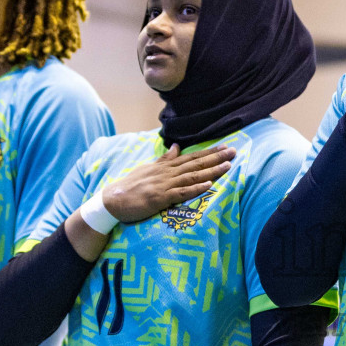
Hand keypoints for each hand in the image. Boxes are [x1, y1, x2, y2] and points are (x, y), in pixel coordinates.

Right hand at [100, 145, 235, 224]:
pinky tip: (209, 184)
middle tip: (233, 151)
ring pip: (193, 176)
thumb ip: (164, 159)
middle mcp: (167, 172)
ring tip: (228, 166)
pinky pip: (182, 193)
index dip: (209, 152)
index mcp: (166, 166)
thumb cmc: (131, 185)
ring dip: (211, 170)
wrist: (113, 199)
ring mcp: (164, 184)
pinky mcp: (160, 198)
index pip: (191, 157)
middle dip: (216, 157)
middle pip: (196, 163)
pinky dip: (196, 188)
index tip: (225, 146)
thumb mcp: (149, 168)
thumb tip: (177, 147)